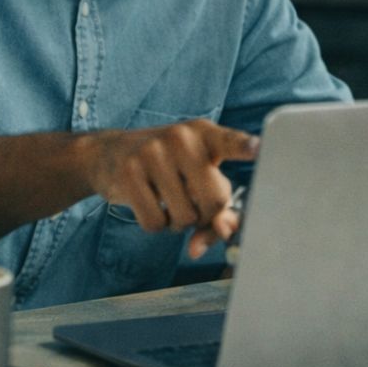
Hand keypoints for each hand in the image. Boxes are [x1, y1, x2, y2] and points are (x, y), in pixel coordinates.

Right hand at [88, 119, 257, 256]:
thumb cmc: (167, 166)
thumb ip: (218, 204)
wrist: (109, 153)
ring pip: (185, 218)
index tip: (257, 148)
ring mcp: (152, 154)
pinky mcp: (128, 175)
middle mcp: (180, 138)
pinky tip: (150, 204)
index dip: (244, 147)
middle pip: (214, 200)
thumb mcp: (194, 172)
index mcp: (204, 134)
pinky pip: (156, 223)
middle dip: (207, 214)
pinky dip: (157, 225)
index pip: (229, 141)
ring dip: (179, 222)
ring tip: (169, 200)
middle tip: (193, 203)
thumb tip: (226, 233)